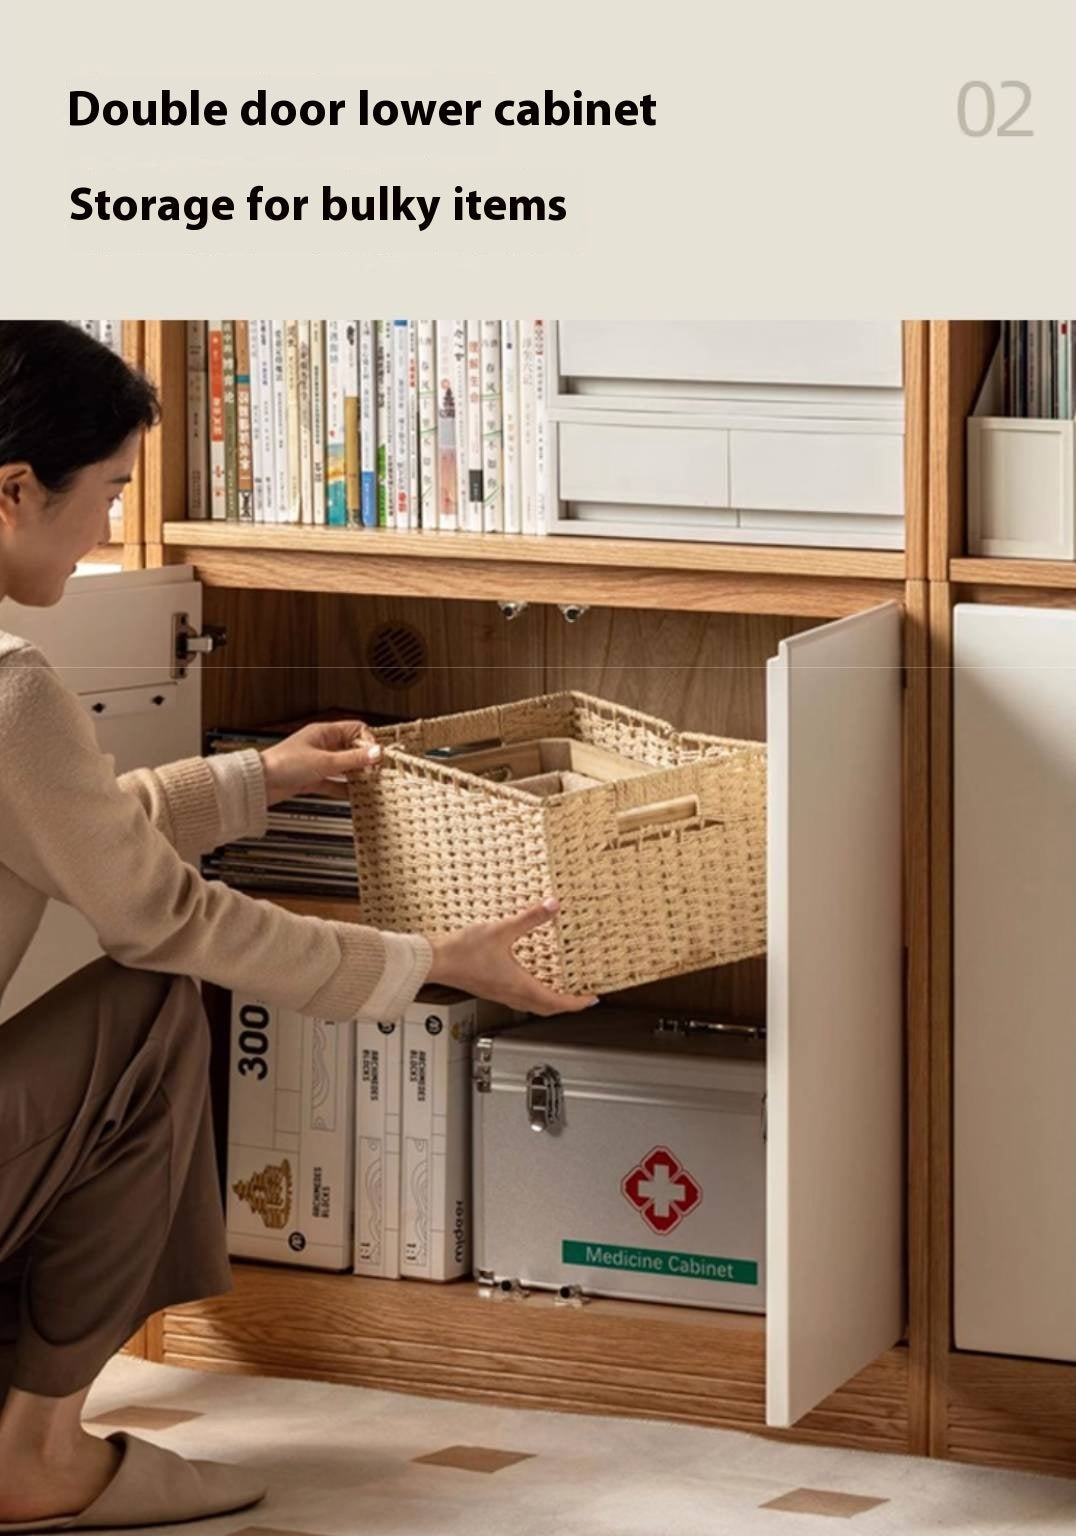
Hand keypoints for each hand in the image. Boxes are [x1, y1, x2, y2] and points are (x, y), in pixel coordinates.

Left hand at [260, 720, 381, 806]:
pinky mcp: (313, 779)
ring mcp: (318, 762)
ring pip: (344, 767)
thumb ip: (352, 759)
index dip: (369, 742)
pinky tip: (354, 795)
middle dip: (365, 761)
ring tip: (369, 785)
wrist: (259, 783)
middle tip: (377, 772)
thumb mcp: (324, 762)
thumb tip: (377, 752)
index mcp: (324, 732)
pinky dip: (344, 789)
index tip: (377, 756)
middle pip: (352, 750)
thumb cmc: (283, 764)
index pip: (356, 730)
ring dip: (356, 776)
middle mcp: (322, 745)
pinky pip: (334, 782)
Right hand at [425, 897, 599, 1015]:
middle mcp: (511, 994)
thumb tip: (552, 906)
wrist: (434, 961)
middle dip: (566, 1005)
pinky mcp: (490, 988)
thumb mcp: (501, 930)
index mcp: (519, 986)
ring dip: (549, 1000)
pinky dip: (532, 993)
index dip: (577, 1002)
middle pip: (546, 1009)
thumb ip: (529, 918)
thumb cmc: (463, 952)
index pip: (557, 1002)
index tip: (591, 998)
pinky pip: (518, 997)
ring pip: (532, 1005)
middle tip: (580, 996)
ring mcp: (499, 993)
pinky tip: (528, 978)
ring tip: (559, 988)